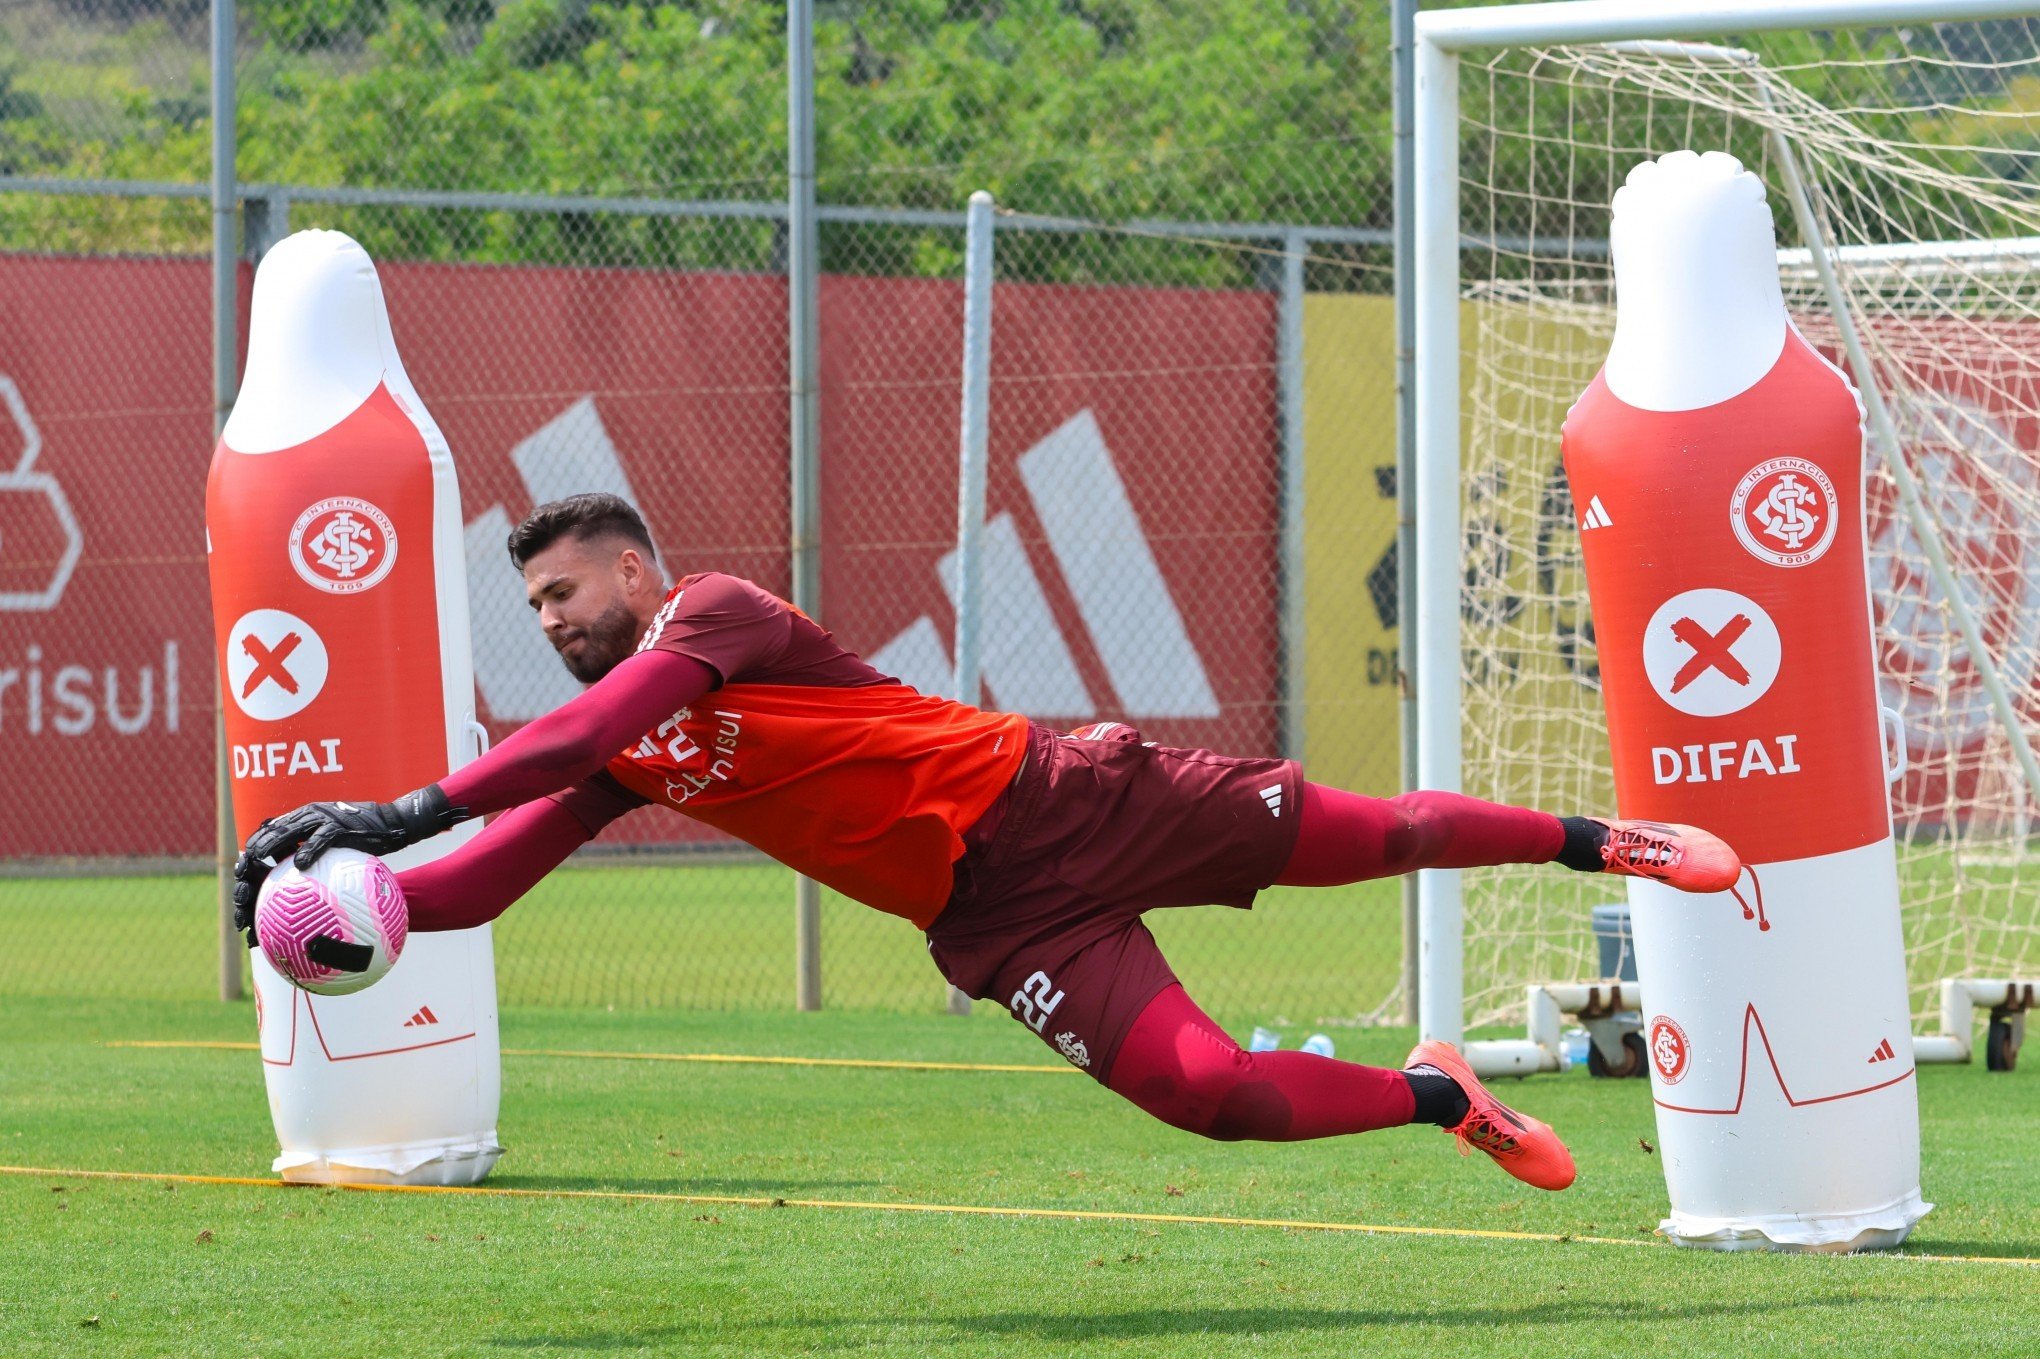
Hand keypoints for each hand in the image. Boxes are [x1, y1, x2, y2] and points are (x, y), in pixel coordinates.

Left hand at [232, 785, 462, 947]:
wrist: (396, 823)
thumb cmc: (368, 842)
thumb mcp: (340, 853)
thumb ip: (319, 864)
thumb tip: (303, 898)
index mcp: (303, 822)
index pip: (266, 834)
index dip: (249, 855)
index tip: (241, 878)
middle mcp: (306, 817)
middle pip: (266, 835)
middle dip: (249, 858)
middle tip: (241, 882)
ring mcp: (321, 818)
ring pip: (283, 832)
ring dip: (266, 849)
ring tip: (256, 868)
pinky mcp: (339, 824)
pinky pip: (319, 839)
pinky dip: (307, 850)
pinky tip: (300, 865)